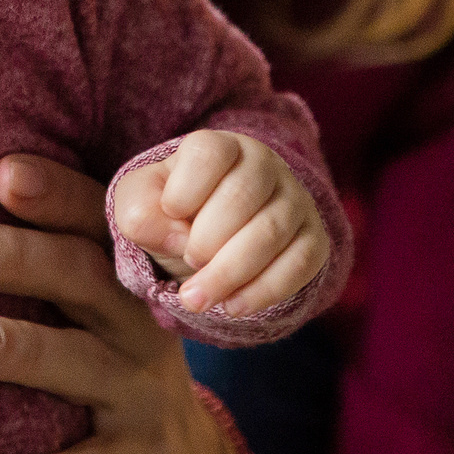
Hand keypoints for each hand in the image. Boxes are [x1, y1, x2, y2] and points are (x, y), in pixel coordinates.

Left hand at [0, 154, 275, 453]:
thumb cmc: (101, 354)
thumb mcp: (85, 300)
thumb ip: (36, 255)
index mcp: (119, 271)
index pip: (91, 219)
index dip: (54, 193)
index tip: (2, 172)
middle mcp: (134, 321)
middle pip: (77, 276)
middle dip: (5, 258)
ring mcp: (140, 392)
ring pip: (79, 364)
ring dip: (15, 348)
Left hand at [112, 133, 329, 316]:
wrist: (210, 242)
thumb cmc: (172, 214)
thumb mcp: (140, 206)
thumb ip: (140, 212)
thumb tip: (177, 236)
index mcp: (220, 146)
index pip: (209, 153)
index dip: (185, 189)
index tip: (172, 212)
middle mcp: (264, 165)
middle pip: (241, 196)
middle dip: (206, 241)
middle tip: (188, 262)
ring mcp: (294, 200)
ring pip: (270, 233)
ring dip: (229, 273)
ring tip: (196, 299)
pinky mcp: (314, 239)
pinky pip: (299, 265)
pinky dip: (262, 291)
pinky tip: (231, 306)